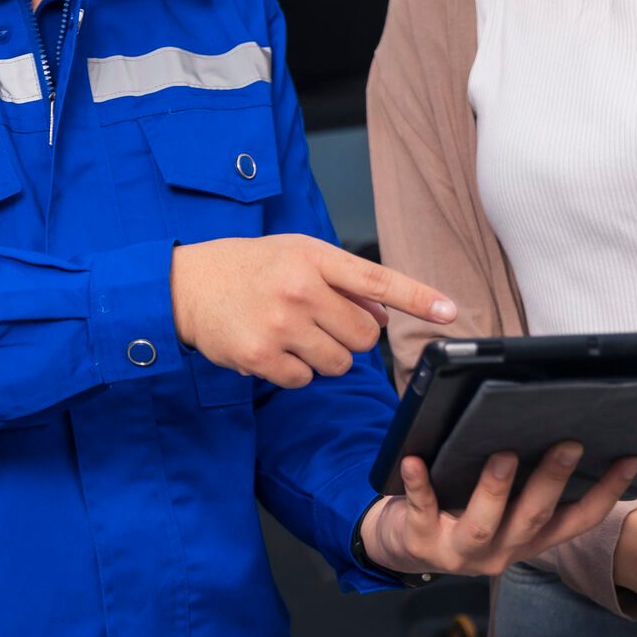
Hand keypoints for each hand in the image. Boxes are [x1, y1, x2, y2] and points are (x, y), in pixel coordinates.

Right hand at [170, 234, 455, 387]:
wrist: (186, 285)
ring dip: (324, 356)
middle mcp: (300, 289)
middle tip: (319, 321)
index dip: (418, 298)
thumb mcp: (297, 256)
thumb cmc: (249, 268)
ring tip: (292, 333)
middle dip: (351, 336)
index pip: (378, 280)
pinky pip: (305, 380)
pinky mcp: (262, 357)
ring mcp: (281, 325)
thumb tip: (384, 313)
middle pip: (365, 336)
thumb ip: (342, 281)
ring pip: (338, 363)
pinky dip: (295, 371)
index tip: (450, 312)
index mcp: (314, 258)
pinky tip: (272, 348)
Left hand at [360, 443, 636, 576]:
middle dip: (552, 481)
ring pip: (483, 524)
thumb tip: (558, 427)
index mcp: (529, 538)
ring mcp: (462, 551)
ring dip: (495, 489)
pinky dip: (419, 485)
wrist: (404, 544)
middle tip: (568, 444)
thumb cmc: (461, 509)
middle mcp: (503, 550)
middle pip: (534, 517)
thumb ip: (529, 482)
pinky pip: (422, 510)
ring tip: (503, 455)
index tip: (631, 458)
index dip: (606, 493)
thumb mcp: (503, 507)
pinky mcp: (422, 541)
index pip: (578, 519)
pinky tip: (415, 460)